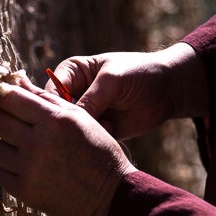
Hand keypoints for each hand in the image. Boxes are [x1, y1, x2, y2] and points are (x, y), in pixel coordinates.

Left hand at [0, 74, 135, 215]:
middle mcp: (38, 143)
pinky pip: (0, 172)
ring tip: (23, 146)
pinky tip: (25, 165)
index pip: (9, 98)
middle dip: (2, 118)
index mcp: (54, 120)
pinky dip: (9, 167)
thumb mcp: (79, 117)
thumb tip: (16, 80)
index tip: (6, 99)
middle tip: (14, 123)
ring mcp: (29, 169)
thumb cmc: (98, 150)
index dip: (4, 96)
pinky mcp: (25, 191)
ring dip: (5, 144)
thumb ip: (46, 98)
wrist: (111, 195)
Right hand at [45, 42, 207, 140]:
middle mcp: (73, 94)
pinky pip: (86, 142)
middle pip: (54, 115)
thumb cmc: (139, 73)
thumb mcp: (112, 81)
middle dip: (63, 125)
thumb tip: (67, 120)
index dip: (48, 108)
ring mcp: (85, 114)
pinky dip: (94, 142)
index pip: (47, 92)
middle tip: (80, 129)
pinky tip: (111, 133)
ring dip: (81, 135)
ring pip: (69, 131)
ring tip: (104, 127)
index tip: (58, 120)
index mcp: (70, 73)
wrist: (167, 89)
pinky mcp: (97, 131)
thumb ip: (89, 99)